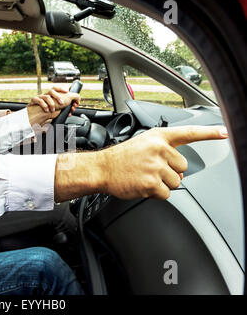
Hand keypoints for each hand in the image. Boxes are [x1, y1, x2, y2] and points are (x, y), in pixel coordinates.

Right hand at [28, 87, 79, 117]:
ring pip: (46, 96)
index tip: (67, 92)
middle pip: (51, 90)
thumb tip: (69, 112)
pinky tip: (46, 110)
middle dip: (58, 96)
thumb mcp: (53, 113)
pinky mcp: (33, 101)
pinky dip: (44, 105)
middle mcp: (44, 96)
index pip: (55, 89)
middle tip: (62, 103)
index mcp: (49, 97)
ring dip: (51, 103)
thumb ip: (60, 111)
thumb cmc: (42, 116)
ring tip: (53, 110)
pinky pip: (39, 100)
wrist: (31, 118)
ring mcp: (39, 98)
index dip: (61, 89)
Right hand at [99, 126, 228, 199]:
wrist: (102, 168)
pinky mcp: (151, 183)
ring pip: (176, 182)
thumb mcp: (143, 143)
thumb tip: (179, 165)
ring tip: (146, 177)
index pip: (188, 133)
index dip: (209, 133)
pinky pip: (166, 193)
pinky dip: (156, 193)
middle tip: (152, 170)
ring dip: (163, 184)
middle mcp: (159, 150)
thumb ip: (162, 148)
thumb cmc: (121, 158)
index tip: (224, 132)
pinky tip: (143, 186)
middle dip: (170, 172)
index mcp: (158, 137)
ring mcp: (155, 167)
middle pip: (183, 167)